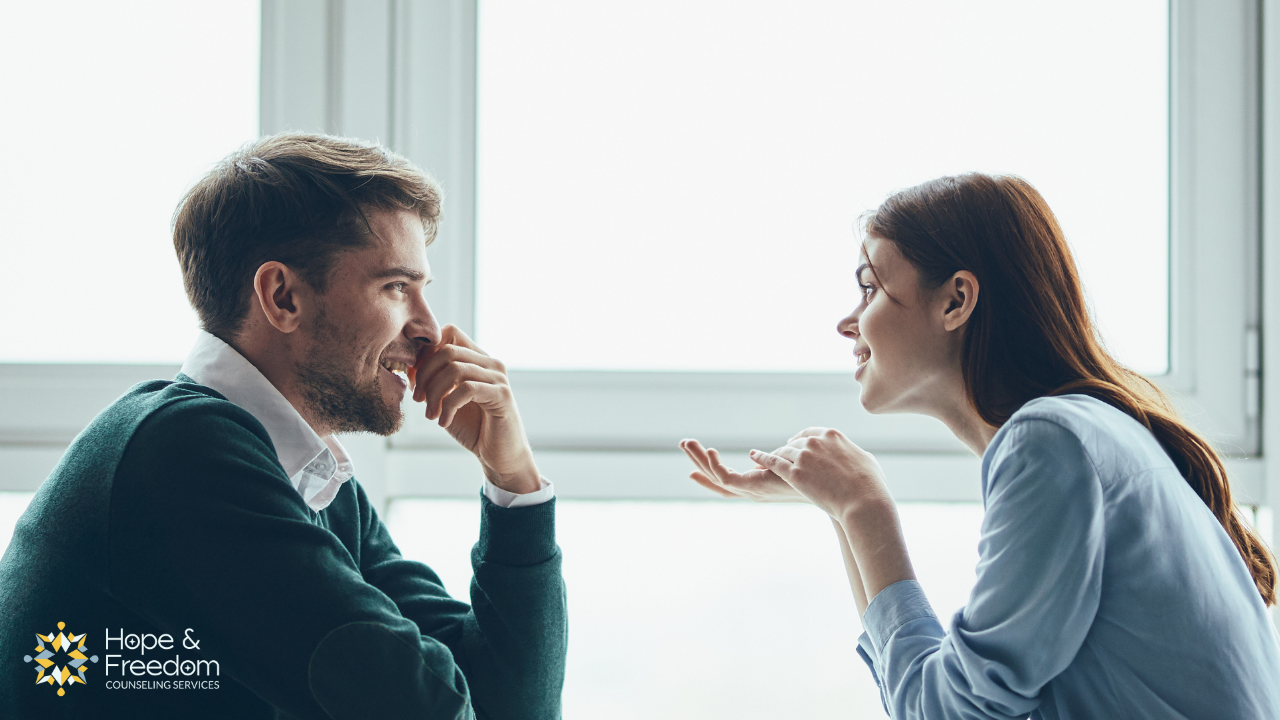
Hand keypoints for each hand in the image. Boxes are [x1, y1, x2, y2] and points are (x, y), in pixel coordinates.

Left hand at [408, 325, 539, 493]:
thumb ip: (429, 381)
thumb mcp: (443, 401)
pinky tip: (444, 422)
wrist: (498, 456)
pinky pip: (467, 389)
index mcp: (477, 359)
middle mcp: (490, 363)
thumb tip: (409, 366)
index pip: (450, 332)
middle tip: (418, 399)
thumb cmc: (472, 427)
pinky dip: (449, 406)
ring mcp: (498, 378)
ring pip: (454, 369)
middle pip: (447, 350)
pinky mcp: (502, 395)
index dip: (426, 351)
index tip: (416, 379)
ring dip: (434, 394)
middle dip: (425, 375)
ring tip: (430, 415)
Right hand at [679, 439, 807, 502]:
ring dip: (700, 459)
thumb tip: (778, 448)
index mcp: (758, 485)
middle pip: (716, 477)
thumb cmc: (818, 480)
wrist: (831, 491)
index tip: (697, 457)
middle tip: (684, 442)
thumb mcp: (792, 463)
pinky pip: (726, 478)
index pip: (727, 478)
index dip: (711, 468)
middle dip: (698, 460)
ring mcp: (751, 492)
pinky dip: (715, 465)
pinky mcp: (753, 489)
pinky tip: (710, 451)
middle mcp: (751, 491)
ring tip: (687, 443)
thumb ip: (780, 458)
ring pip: (716, 477)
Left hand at [749, 428, 891, 518]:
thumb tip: (860, 457)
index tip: (793, 442)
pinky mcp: (794, 473)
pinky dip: (762, 459)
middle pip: (794, 443)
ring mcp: (803, 457)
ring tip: (763, 461)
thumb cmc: (871, 485)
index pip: (810, 432)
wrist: (864, 501)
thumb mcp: (867, 461)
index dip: (800, 438)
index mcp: (832, 435)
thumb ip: (857, 455)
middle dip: (787, 450)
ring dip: (773, 457)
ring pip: (783, 453)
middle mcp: (815, 442)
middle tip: (780, 457)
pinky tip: (754, 458)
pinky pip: (773, 463)